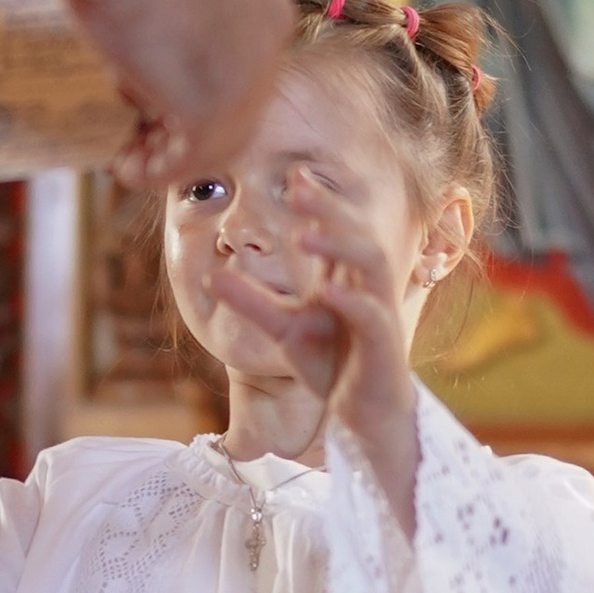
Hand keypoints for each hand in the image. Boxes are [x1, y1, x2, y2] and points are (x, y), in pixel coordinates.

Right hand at [69, 0, 294, 191]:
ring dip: (175, 152)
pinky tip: (127, 169)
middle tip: (144, 134)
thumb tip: (140, 3)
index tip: (159, 88)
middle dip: (189, 120)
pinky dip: (160, 169)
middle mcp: (269, 29)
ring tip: (133, 160)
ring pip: (221, 130)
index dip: (196, 74)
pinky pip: (195, 154)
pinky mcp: (216, 105)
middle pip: (237, 93)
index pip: (240, 49)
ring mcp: (249, 70)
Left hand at [214, 174, 420, 526]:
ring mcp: (378, 314)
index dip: (320, 200)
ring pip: (373, 265)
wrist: (363, 417)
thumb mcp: (282, 329)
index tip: (293, 175)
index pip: (338, 227)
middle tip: (298, 184)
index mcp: (347, 277)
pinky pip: (374, 317)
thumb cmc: (332, 367)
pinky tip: (328, 291)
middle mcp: (367, 287)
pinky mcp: (383, 348)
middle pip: (357, 233)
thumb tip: (210, 273)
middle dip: (330, 207)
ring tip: (305, 234)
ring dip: (340, 245)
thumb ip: (251, 300)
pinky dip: (353, 302)